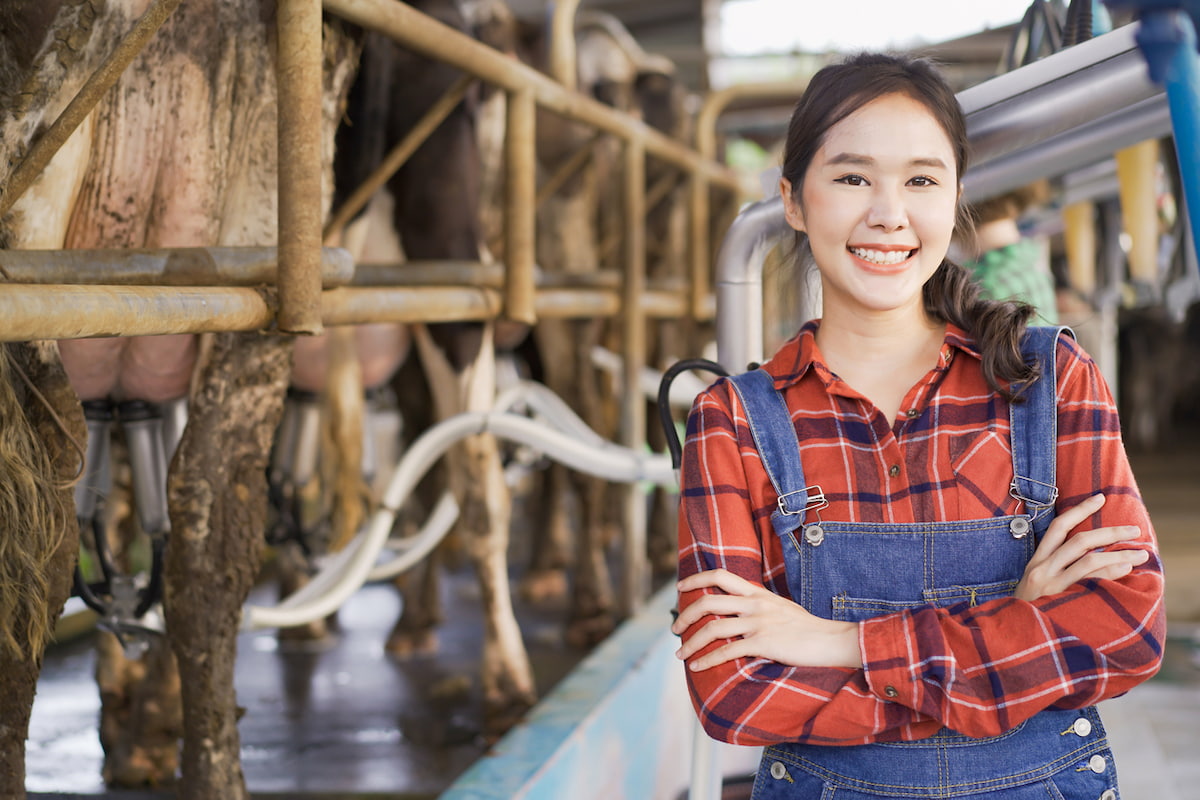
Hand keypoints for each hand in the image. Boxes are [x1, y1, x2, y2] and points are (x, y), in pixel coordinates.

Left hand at [672, 568, 861, 670]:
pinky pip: (727, 652)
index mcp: (757, 593)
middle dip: (685, 615)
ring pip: (713, 628)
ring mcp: (758, 623)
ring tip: (681, 655)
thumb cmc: (806, 628)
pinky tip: (697, 666)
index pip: (720, 575)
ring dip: (691, 643)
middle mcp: (755, 604)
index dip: (696, 579)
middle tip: (675, 629)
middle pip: (708, 601)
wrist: (831, 640)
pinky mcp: (763, 643)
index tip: (680, 587)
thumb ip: (757, 605)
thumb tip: (736, 611)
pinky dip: (708, 660)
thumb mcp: (779, 607)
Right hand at [1014, 494, 1149, 601]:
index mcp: (1036, 562)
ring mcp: (1053, 585)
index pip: (1057, 527)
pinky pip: (1093, 582)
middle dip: (1110, 532)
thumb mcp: (1036, 587)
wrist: (1014, 638)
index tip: (1100, 498)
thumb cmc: (1030, 612)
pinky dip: (1112, 573)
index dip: (1079, 510)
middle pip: (1080, 540)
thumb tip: (1099, 557)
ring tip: (1142, 554)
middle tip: (1134, 530)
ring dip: (1120, 553)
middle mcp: (1042, 569)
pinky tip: (1126, 570)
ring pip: (1090, 559)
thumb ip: (1058, 569)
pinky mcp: (1063, 601)